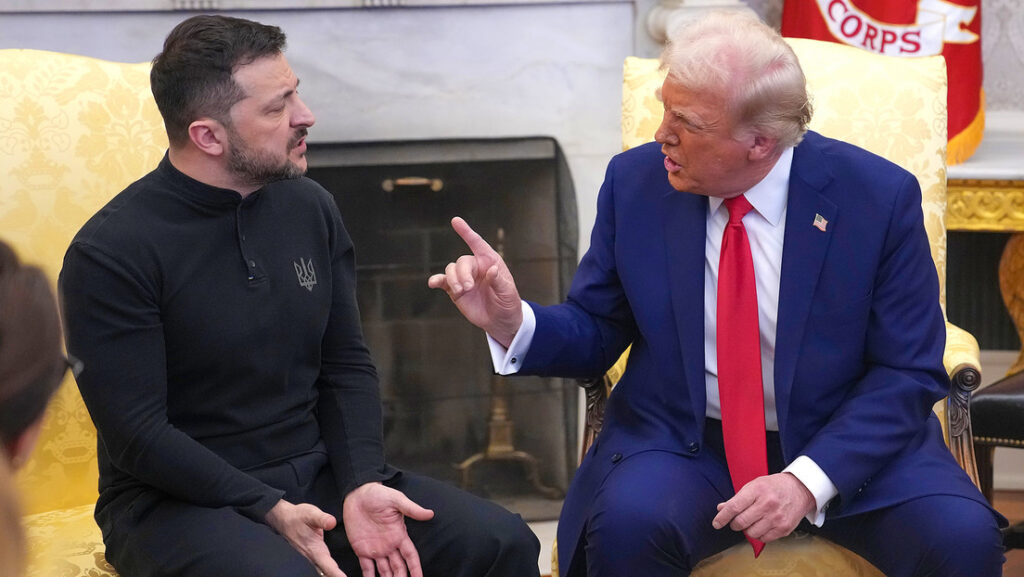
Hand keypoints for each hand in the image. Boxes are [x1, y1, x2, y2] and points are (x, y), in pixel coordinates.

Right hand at [265, 499, 345, 576]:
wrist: (283, 519)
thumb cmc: (297, 517)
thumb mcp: (311, 514)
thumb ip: (322, 518)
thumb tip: (332, 522)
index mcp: (314, 549)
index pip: (327, 566)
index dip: (336, 574)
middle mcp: (312, 557)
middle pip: (326, 574)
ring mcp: (311, 558)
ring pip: (323, 572)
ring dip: (332, 575)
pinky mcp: (312, 556)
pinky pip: (321, 568)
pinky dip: (329, 572)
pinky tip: (335, 573)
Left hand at [342, 482, 434, 576]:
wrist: (357, 493)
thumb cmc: (379, 494)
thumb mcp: (396, 500)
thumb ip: (412, 509)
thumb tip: (430, 514)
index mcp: (399, 535)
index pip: (410, 556)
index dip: (415, 568)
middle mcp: (389, 545)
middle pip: (399, 568)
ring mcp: (376, 549)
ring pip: (385, 571)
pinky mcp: (361, 549)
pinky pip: (366, 568)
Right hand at [427, 217, 522, 347]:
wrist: (500, 321)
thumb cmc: (508, 302)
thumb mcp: (508, 292)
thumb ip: (499, 281)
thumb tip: (491, 269)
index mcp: (490, 262)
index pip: (477, 244)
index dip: (466, 232)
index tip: (455, 221)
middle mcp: (476, 267)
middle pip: (462, 261)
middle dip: (462, 273)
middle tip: (468, 287)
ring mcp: (464, 278)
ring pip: (451, 269)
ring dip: (453, 279)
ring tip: (462, 291)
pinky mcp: (455, 290)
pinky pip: (443, 282)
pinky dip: (437, 280)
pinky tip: (432, 283)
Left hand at [711, 472, 814, 543]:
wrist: (800, 489)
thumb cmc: (774, 486)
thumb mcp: (754, 485)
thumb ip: (737, 498)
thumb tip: (721, 509)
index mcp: (757, 490)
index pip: (734, 507)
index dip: (722, 517)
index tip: (716, 523)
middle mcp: (768, 504)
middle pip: (741, 522)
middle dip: (735, 524)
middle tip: (737, 520)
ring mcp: (777, 518)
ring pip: (751, 533)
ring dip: (747, 530)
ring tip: (753, 521)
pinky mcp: (784, 528)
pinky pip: (763, 539)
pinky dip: (759, 535)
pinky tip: (762, 525)